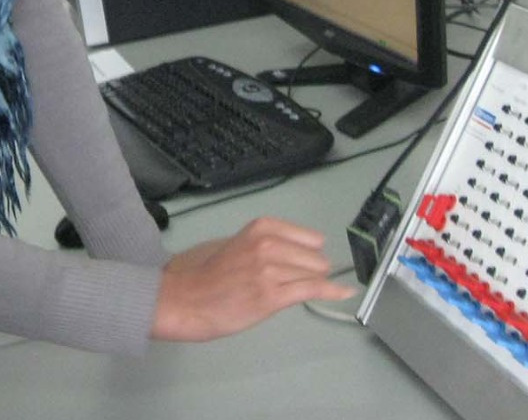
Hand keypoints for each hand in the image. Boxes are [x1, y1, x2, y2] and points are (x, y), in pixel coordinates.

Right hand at [150, 217, 356, 341]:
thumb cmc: (201, 273)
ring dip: (316, 283)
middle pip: (316, 257)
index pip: (309, 238)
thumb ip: (262, 244)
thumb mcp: (234, 243)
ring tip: (304, 289)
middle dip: (312, 270)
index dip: (310, 253)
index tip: (313, 259)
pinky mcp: (272, 296)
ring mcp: (271, 270)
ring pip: (314, 273)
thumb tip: (290, 250)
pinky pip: (313, 290)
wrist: (183, 299)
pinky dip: (332, 291)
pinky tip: (345, 292)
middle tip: (295, 281)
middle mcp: (269, 245)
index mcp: (260, 228)